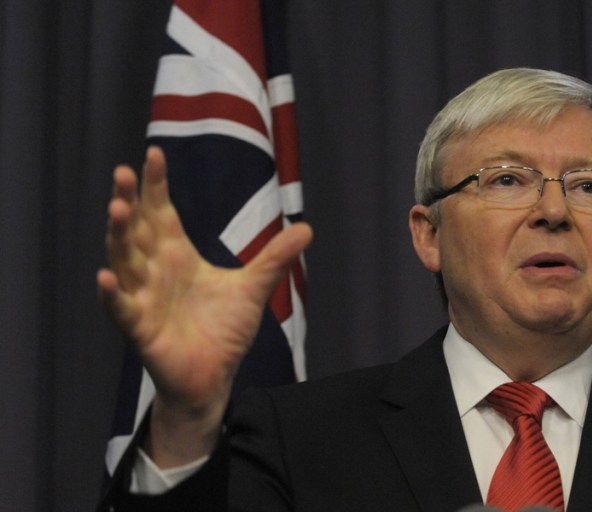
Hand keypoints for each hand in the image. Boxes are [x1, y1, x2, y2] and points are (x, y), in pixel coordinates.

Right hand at [96, 146, 311, 464]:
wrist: (214, 376)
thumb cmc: (223, 330)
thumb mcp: (253, 288)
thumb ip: (275, 258)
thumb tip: (307, 228)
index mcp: (176, 255)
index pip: (162, 213)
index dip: (156, 186)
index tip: (154, 154)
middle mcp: (154, 271)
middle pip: (136, 230)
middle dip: (129, 201)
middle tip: (125, 172)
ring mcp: (144, 298)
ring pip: (124, 261)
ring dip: (118, 236)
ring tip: (117, 208)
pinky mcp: (141, 328)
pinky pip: (121, 308)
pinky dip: (113, 293)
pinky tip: (107, 275)